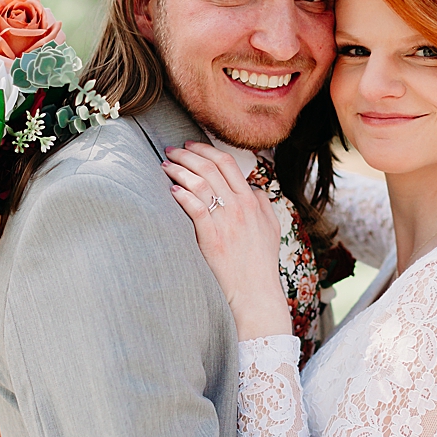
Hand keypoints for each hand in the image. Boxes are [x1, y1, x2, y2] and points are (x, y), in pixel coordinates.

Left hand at [162, 142, 292, 339]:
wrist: (256, 291)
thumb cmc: (261, 261)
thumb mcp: (272, 228)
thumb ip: (264, 204)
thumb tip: (254, 188)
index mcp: (253, 201)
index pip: (228, 163)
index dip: (206, 150)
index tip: (190, 146)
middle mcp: (240, 206)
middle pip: (210, 168)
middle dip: (187, 154)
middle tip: (171, 150)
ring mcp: (226, 221)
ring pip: (200, 183)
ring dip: (179, 170)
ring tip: (165, 165)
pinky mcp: (212, 237)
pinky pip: (195, 208)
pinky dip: (182, 195)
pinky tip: (171, 189)